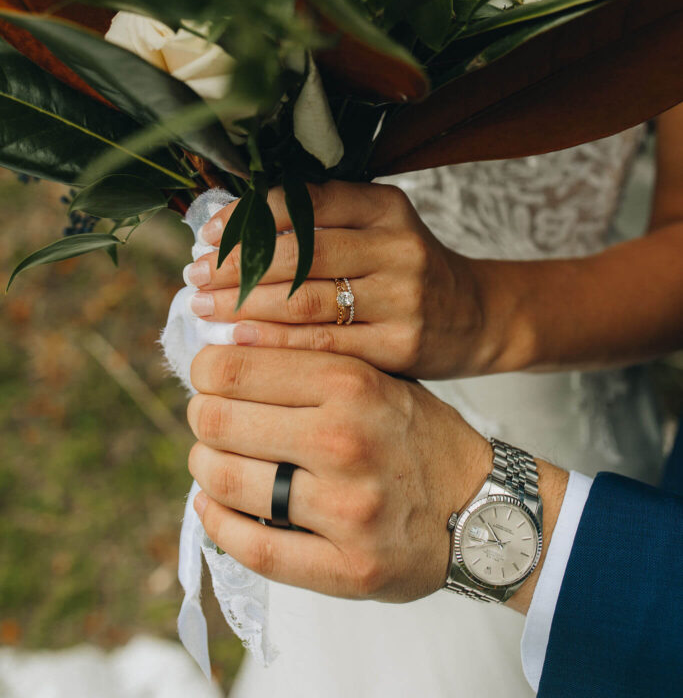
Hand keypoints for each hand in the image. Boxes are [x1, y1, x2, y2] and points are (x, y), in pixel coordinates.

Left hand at [185, 180, 494, 379]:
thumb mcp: (378, 227)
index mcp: (385, 206)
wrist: (475, 316)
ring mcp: (402, 297)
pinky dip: (275, 345)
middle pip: (298, 254)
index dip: (247, 218)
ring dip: (243, 306)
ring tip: (203, 308)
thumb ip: (322, 221)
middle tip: (193, 275)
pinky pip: (324, 345)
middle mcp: (397, 246)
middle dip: (235, 266)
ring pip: (305, 301)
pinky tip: (239, 343)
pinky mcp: (400, 346)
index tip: (207, 234)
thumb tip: (231, 227)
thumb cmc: (406, 269)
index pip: (303, 202)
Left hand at [186, 343, 491, 601]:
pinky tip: (213, 506)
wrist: (481, 508)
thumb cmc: (416, 436)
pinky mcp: (346, 568)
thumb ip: (309, 365)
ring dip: (205, 467)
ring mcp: (345, 510)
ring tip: (213, 461)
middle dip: (202, 417)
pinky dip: (218, 524)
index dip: (206, 370)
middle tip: (209, 419)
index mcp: (351, 384)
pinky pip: (253, 548)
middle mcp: (345, 442)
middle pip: (219, 422)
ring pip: (225, 482)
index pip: (236, 368)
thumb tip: (222, 356)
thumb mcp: (376, 377)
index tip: (207, 375)